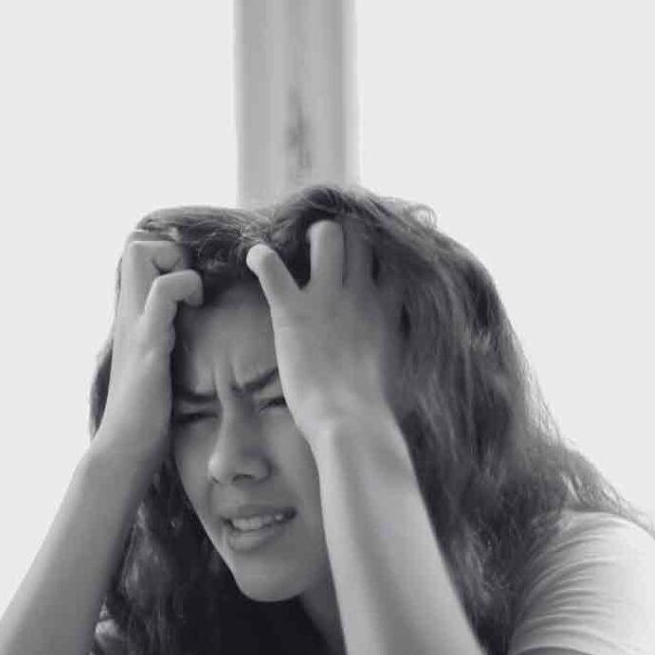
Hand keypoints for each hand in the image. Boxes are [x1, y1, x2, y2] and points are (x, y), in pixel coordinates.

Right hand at [96, 231, 202, 470]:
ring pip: (141, 254)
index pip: (136, 251)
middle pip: (135, 241)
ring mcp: (136, 324)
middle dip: (169, 250)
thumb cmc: (145, 414)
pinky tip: (196, 310)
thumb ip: (162, 339)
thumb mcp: (154, 364)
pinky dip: (184, 288)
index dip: (166, 254)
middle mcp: (128, 312)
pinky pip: (162, 293)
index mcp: (132, 316)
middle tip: (190, 287)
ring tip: (193, 298)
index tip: (189, 285)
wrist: (125, 448)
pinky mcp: (148, 344)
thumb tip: (184, 333)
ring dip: (176, 264)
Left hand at [245, 219, 401, 439]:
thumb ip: (395, 348)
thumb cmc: (375, 409)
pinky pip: (272, 268)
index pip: (391, 256)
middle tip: (322, 248)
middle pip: (359, 234)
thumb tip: (393, 356)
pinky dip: (261, 258)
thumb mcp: (399, 369)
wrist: (352, 422)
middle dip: (341, 232)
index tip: (363, 255)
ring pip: (326, 234)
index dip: (376, 249)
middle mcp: (361, 293)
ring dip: (309, 235)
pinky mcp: (294, 312)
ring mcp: (327, 298)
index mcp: (388, 308)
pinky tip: (255, 257)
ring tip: (296, 246)